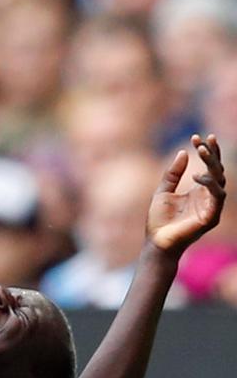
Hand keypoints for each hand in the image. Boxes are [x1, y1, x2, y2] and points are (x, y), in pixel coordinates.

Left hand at [148, 134, 225, 255]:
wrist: (157, 241)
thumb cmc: (159, 220)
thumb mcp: (163, 191)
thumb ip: (173, 174)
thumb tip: (183, 152)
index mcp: (199, 191)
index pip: (209, 167)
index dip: (206, 151)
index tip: (196, 136)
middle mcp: (209, 197)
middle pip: (217, 170)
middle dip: (212, 153)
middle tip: (203, 139)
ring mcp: (212, 206)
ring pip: (220, 180)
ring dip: (212, 164)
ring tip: (201, 150)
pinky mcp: (211, 216)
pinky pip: (217, 196)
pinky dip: (209, 184)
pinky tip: (198, 176)